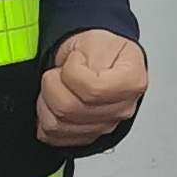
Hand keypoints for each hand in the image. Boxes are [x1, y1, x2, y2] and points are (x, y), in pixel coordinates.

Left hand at [36, 30, 148, 146]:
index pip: (93, 90)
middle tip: (61, 72)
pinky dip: (44, 116)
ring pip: (56, 124)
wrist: (96, 58)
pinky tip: (54, 101)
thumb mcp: (98, 39)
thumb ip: (89, 55)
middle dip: (53, 84)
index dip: (73, 72)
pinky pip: (51, 135)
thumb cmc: (99, 49)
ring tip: (57, 85)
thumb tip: (75, 72)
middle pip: (70, 109)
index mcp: (132, 83)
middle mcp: (121, 108)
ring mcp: (104, 126)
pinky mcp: (85, 137)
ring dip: (46, 100)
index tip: (75, 60)